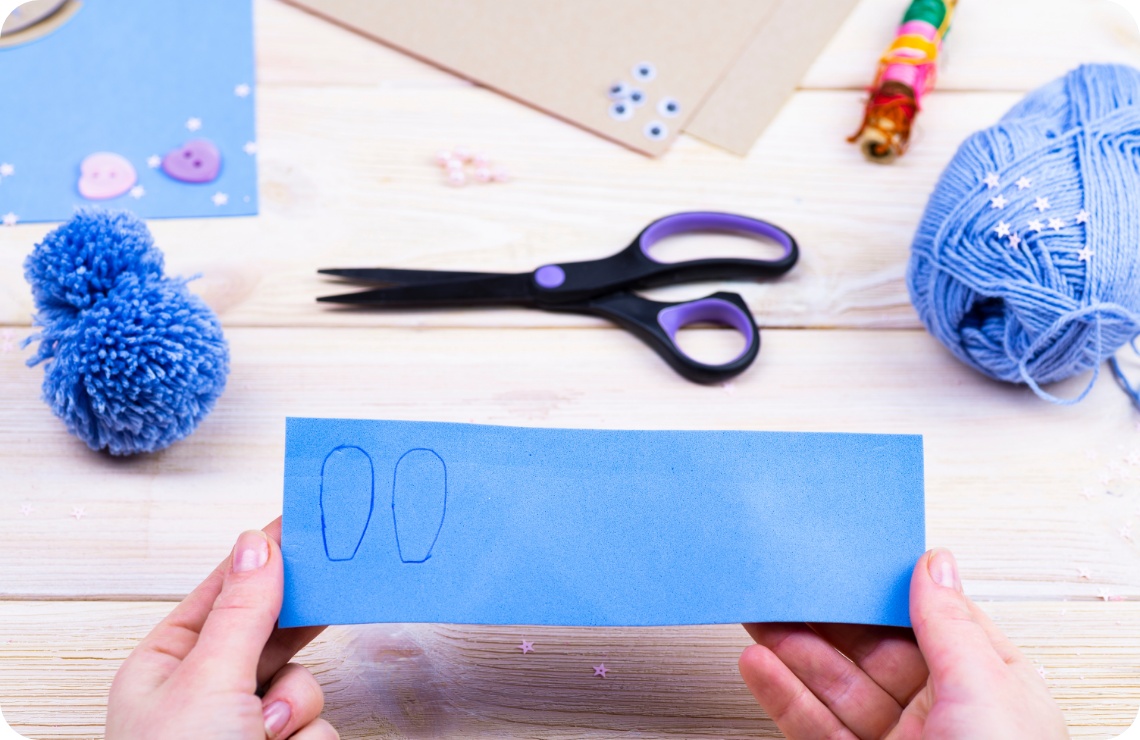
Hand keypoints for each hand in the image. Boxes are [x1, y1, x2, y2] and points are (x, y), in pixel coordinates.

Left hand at [107, 520, 335, 738]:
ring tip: (268, 733)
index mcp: (166, 667)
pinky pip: (317, 725)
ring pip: (301, 684)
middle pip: (268, 634)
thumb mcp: (207, 683)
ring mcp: (242, 725)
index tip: (298, 526)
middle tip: (327, 590)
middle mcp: (204, 694)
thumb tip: (256, 547)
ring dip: (294, 707)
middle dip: (289, 639)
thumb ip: (241, 614)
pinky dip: (306, 739)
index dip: (260, 559)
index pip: (221, 593)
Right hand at [739, 548, 1067, 738]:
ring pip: (833, 687)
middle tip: (782, 583)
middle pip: (869, 650)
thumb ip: (949, 624)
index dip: (880, 589)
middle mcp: (942, 714)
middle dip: (823, 617)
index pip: (924, 619)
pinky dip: (781, 695)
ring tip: (757, 618)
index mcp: (986, 685)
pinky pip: (812, 727)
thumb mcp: (987, 690)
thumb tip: (935, 563)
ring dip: (792, 652)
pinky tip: (760, 668)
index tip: (842, 558)